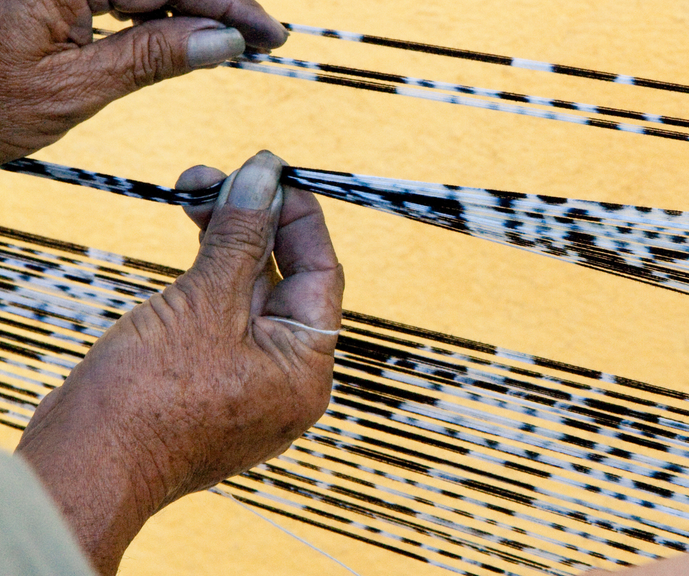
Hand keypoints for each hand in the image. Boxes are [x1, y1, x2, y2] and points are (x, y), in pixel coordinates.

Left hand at [0, 0, 287, 162]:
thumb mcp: (72, 89)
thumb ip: (153, 57)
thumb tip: (224, 40)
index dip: (227, 4)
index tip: (268, 32)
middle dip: (214, 6)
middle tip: (262, 37)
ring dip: (188, 12)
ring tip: (231, 41)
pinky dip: (150, 18)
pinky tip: (183, 36)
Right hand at [15, 151, 344, 574]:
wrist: (83, 468)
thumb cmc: (149, 398)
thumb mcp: (204, 302)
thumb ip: (240, 236)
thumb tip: (264, 175)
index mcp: (306, 370)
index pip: (322, 275)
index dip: (300, 218)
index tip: (274, 172)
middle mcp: (284, 381)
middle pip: (282, 282)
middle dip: (252, 223)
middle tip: (216, 177)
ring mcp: (244, 385)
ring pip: (245, 296)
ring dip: (225, 242)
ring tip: (193, 190)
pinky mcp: (205, 383)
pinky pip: (218, 319)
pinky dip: (206, 277)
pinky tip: (191, 237)